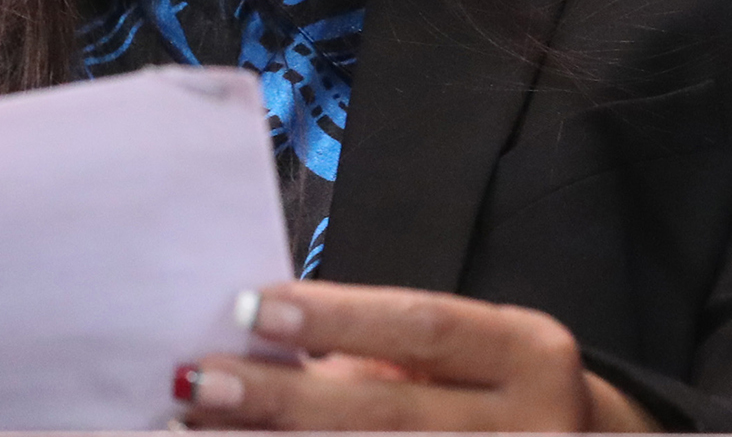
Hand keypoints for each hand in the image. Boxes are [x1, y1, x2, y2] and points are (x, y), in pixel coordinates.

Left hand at [173, 281, 657, 431]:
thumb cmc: (491, 392)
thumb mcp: (462, 354)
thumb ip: (375, 349)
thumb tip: (251, 342)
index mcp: (532, 355)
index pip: (423, 325)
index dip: (335, 318)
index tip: (248, 306)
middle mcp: (537, 430)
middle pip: (390, 416)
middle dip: (285, 402)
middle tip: (199, 381)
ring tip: (194, 433)